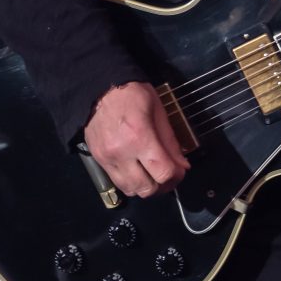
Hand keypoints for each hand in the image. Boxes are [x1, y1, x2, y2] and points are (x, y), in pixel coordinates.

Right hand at [83, 80, 189, 197]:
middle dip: (163, 186)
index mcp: (140, 137)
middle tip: (169, 175)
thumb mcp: (159, 111)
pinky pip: (117, 183)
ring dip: (146, 187)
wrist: (99, 90)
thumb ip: (171, 141)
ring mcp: (107, 159)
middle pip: (146, 189)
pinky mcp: (98, 161)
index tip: (181, 171)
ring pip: (130, 190)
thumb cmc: (133, 95)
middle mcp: (121, 153)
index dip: (177, 176)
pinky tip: (138, 171)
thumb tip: (182, 165)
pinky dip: (131, 182)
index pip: (163, 172)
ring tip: (153, 175)